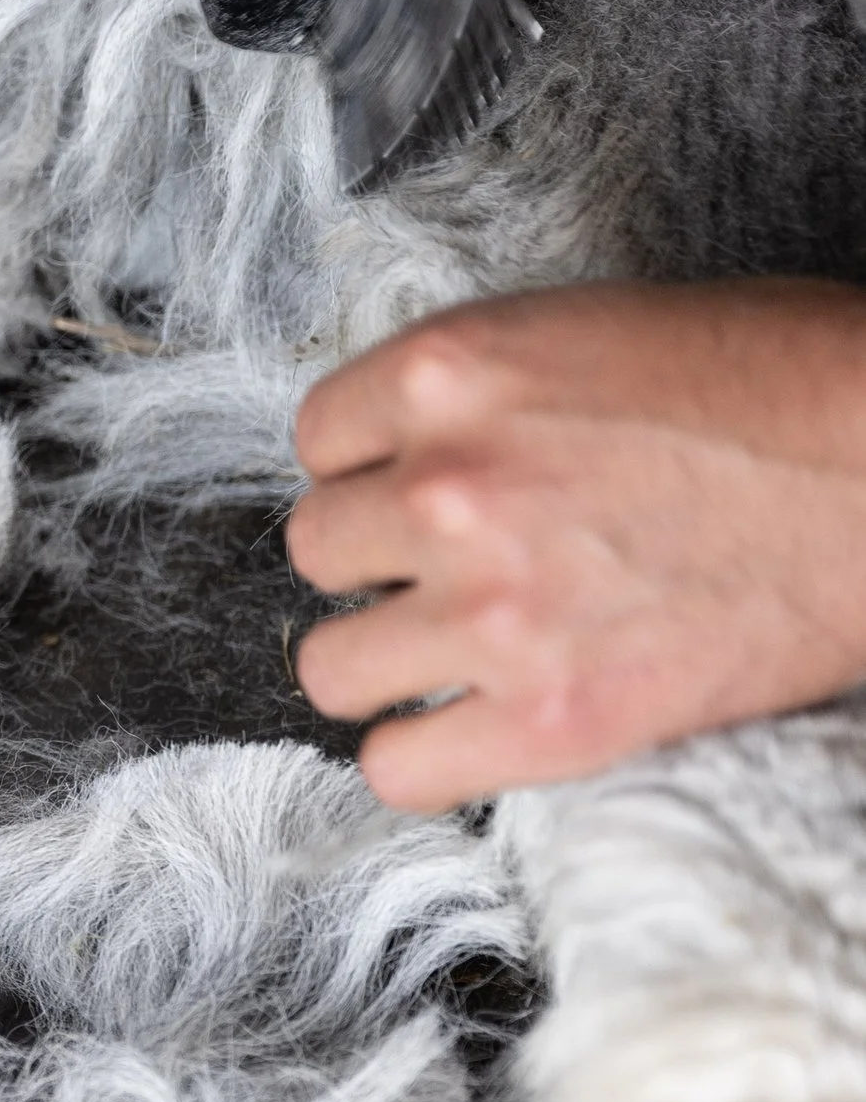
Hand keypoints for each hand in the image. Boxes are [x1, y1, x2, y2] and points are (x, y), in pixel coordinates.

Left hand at [287, 281, 865, 808]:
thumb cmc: (785, 384)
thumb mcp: (599, 333)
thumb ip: (489, 396)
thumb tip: (414, 458)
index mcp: (456, 369)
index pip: (320, 438)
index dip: (370, 469)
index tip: (416, 489)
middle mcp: (450, 487)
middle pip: (317, 551)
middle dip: (378, 562)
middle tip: (452, 569)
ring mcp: (492, 611)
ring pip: (331, 667)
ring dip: (384, 661)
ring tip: (453, 652)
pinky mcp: (549, 718)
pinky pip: (396, 767)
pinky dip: (421, 756)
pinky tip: (469, 727)